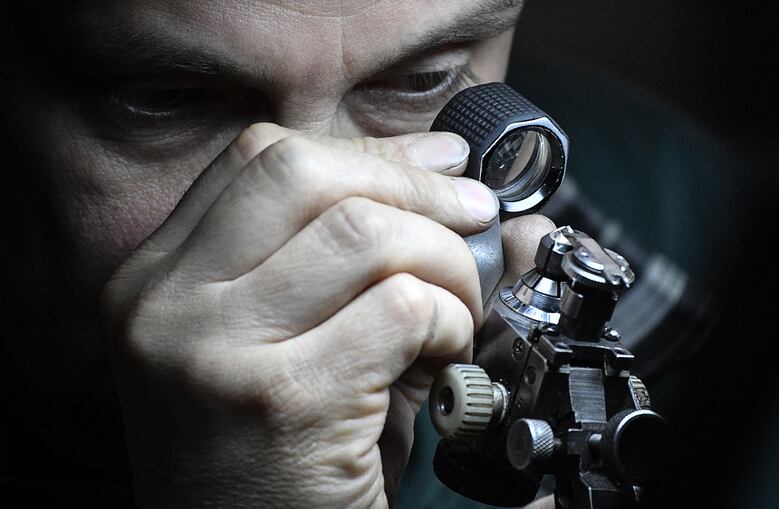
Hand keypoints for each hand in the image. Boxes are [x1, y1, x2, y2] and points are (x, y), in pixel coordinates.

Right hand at [102, 123, 551, 507]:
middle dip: (414, 189)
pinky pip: (402, 308)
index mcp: (156, 278)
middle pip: (306, 174)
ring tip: (456, 313)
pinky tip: (446, 361)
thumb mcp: (274, 339)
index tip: (438, 167)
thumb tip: (445, 169)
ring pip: (366, 234)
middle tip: (471, 220)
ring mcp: (215, 350)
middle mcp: (167, 305)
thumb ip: (333, 253)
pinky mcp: (284, 400)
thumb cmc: (271, 453)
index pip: (263, 160)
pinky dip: (451, 323)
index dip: (366, 154)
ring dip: (444, 264)